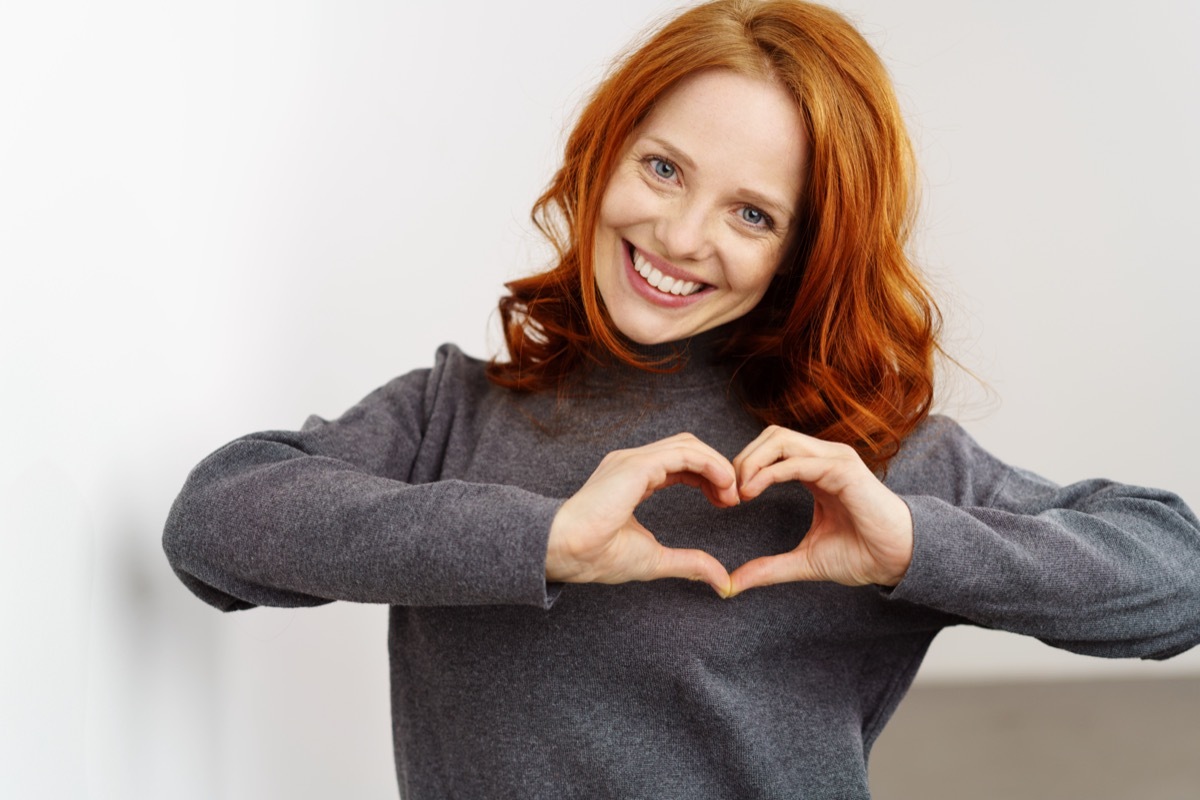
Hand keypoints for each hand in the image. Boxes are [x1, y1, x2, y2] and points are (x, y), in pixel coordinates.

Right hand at [547, 433, 739, 596]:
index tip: (726, 503)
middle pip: (687, 448)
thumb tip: (721, 581)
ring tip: (731, 493)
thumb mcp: (655, 560)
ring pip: (688, 445)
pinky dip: (710, 464)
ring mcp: (633, 460)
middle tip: (734, 499)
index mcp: (632, 479)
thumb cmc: (596, 555)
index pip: (680, 464)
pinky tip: (724, 484)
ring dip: (717, 465)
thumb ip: (689, 563)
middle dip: (716, 468)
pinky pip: (683, 453)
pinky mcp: (637, 465)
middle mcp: (632, 463)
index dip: (708, 478)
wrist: (567, 551)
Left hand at [728, 426, 913, 594]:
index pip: (770, 449)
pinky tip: (753, 491)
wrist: (898, 561)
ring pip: (780, 439)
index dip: (744, 467)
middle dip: (743, 458)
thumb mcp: (804, 561)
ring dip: (752, 461)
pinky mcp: (844, 470)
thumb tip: (731, 585)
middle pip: (771, 435)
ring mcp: (835, 459)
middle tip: (728, 492)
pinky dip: (769, 473)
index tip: (728, 500)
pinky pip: (797, 461)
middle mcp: (824, 457)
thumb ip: (768, 568)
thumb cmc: (861, 555)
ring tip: (740, 492)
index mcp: (814, 470)